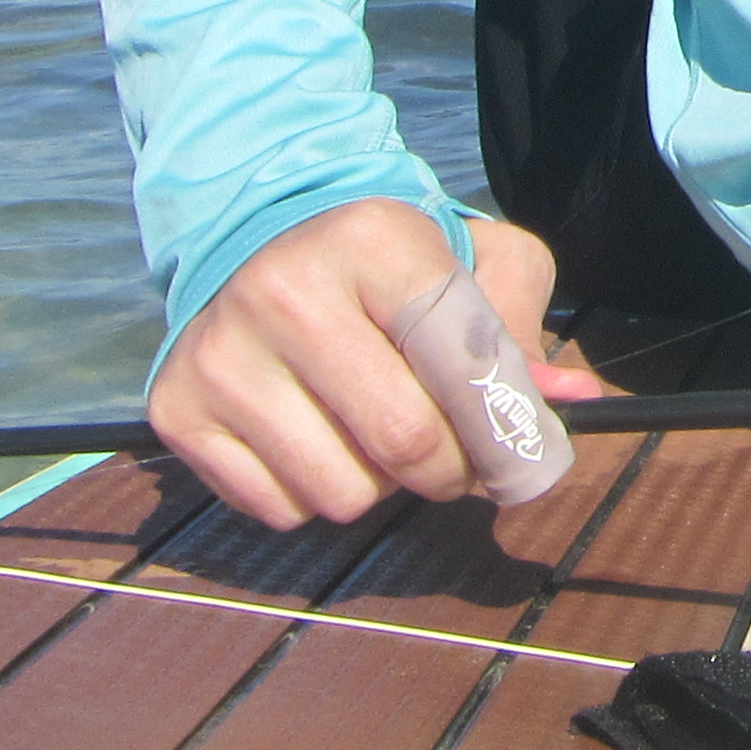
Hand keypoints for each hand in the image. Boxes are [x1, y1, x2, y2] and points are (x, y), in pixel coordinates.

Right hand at [144, 199, 604, 528]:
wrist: (256, 242)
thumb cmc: (389, 264)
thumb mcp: (472, 257)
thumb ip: (524, 321)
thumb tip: (573, 399)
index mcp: (372, 239)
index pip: (464, 363)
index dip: (506, 423)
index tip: (526, 450)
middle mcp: (284, 290)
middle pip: (407, 443)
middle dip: (451, 469)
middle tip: (455, 456)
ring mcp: (222, 354)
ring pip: (344, 493)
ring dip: (379, 487)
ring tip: (372, 430)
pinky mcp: (178, 410)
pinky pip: (281, 510)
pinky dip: (314, 493)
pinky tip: (313, 436)